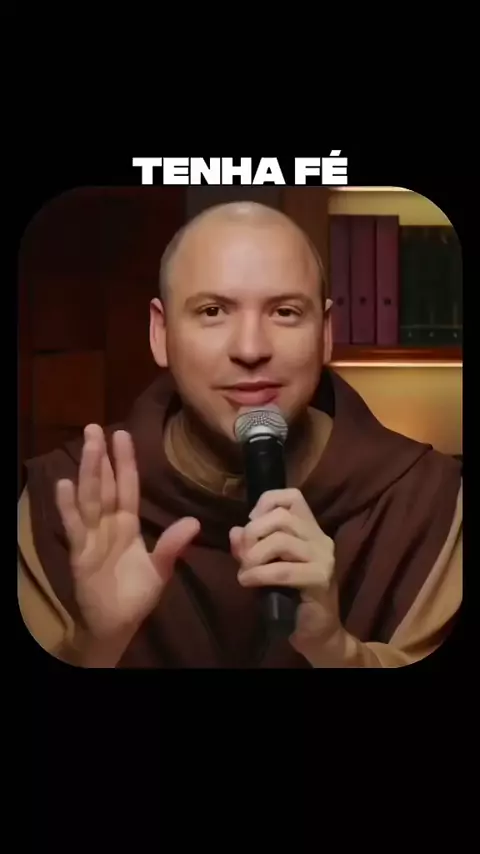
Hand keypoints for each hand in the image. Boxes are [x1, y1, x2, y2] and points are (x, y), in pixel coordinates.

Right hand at [56, 424, 199, 646]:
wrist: (118, 625)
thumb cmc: (136, 595)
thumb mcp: (160, 569)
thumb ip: (172, 546)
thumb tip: (193, 522)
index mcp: (127, 524)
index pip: (127, 487)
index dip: (125, 462)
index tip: (122, 435)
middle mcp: (107, 525)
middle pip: (104, 485)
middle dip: (100, 457)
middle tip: (94, 428)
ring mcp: (91, 537)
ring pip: (89, 499)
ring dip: (87, 472)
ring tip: (88, 445)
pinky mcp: (79, 554)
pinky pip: (74, 527)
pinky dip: (68, 507)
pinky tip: (64, 484)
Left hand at [230, 488, 344, 662]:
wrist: (317, 633)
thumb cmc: (289, 597)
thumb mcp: (264, 566)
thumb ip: (249, 547)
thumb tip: (234, 531)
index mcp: (310, 529)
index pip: (291, 496)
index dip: (266, 503)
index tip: (250, 524)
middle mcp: (320, 538)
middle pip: (282, 516)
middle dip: (253, 532)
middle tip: (243, 555)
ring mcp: (324, 558)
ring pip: (282, 540)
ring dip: (254, 556)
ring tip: (245, 571)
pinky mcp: (321, 579)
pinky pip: (283, 570)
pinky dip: (259, 574)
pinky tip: (248, 582)